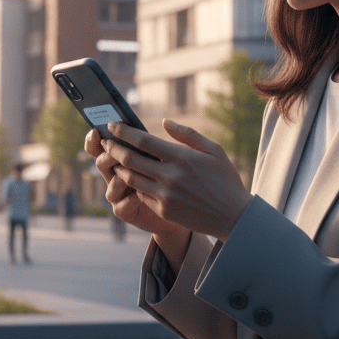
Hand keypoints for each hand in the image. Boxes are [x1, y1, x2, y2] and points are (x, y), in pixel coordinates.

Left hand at [100, 120, 252, 241]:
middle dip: (113, 148)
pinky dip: (134, 184)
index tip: (112, 125)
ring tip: (113, 158)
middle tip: (104, 141)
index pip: (143, 141)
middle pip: (130, 159)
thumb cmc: (225, 180)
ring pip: (131, 178)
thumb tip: (164, 122)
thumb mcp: (213, 150)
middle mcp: (170, 176)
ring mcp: (165, 196)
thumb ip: (187, 135)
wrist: (233, 216)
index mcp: (181, 158)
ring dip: (118, 167)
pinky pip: (141, 194)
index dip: (123, 132)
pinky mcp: (163, 211)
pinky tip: (131, 177)